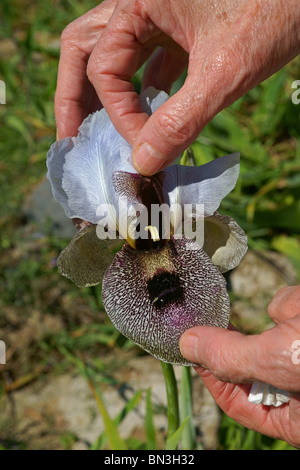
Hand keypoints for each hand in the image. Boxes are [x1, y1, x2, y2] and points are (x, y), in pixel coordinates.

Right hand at [55, 0, 299, 173]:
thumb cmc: (275, 10)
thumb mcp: (224, 71)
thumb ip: (180, 120)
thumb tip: (142, 164)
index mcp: (140, 2)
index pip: (104, 68)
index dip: (119, 115)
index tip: (142, 149)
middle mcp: (141, 2)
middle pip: (85, 48)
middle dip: (75, 96)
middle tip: (72, 138)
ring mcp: (160, 12)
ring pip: (112, 52)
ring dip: (103, 92)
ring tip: (96, 130)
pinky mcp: (181, 26)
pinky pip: (147, 57)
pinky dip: (142, 88)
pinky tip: (146, 115)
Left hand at [180, 286, 299, 447]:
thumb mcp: (278, 363)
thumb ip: (232, 356)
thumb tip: (187, 345)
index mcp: (291, 417)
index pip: (236, 402)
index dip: (209, 376)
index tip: (189, 350)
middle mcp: (295, 386)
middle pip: (249, 361)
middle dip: (240, 339)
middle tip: (207, 317)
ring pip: (271, 326)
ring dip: (282, 317)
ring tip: (298, 322)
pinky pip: (288, 307)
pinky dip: (294, 304)